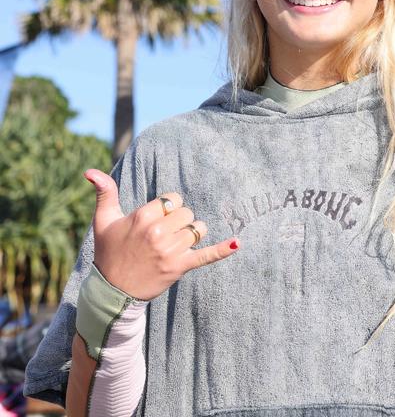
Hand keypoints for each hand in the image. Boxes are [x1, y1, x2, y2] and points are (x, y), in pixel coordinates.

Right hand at [84, 169, 239, 300]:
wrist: (111, 292)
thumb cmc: (108, 252)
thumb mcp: (103, 221)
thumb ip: (104, 192)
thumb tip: (90, 170)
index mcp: (142, 217)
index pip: (172, 199)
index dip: (167, 206)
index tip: (158, 217)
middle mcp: (158, 233)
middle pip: (186, 212)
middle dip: (179, 219)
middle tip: (164, 232)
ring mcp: (170, 251)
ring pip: (197, 228)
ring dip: (191, 232)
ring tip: (178, 241)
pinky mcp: (180, 267)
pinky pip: (206, 256)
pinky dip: (222, 250)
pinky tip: (237, 243)